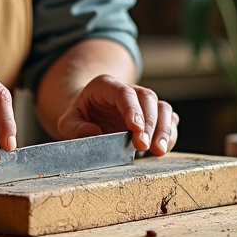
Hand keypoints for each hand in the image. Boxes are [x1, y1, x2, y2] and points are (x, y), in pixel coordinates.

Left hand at [57, 74, 178, 154]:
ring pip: (162, 107)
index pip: (123, 92)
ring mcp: (143, 103)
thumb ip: (75, 127)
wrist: (90, 115)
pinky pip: (169, 119)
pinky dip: (169, 133)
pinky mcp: (154, 116)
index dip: (131, 109)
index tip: (135, 128)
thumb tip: (93, 133)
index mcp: (106, 86)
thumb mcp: (67, 122)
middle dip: (149, 123)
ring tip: (159, 150)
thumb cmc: (79, 117)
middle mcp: (129, 90)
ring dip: (164, 129)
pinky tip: (163, 148)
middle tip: (144, 146)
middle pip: (147, 98)